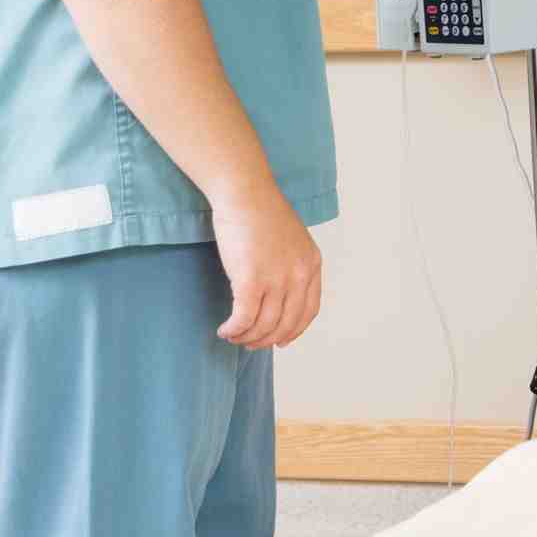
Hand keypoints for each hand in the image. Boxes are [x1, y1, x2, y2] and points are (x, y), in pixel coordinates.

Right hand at [211, 189, 322, 348]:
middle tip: (251, 344)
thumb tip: (278, 290)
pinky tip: (225, 330)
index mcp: (311, 264)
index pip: (309, 310)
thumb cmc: (260, 210)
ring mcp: (276, 279)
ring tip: (234, 336)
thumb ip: (290, 263)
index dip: (295, 330)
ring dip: (247, 337)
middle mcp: (299, 275)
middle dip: (267, 339)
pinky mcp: (251, 280)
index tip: (282, 341)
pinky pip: (244, 318)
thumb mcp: (291, 238)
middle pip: (287, 323)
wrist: (245, 192)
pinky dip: (234, 330)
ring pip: (264, 325)